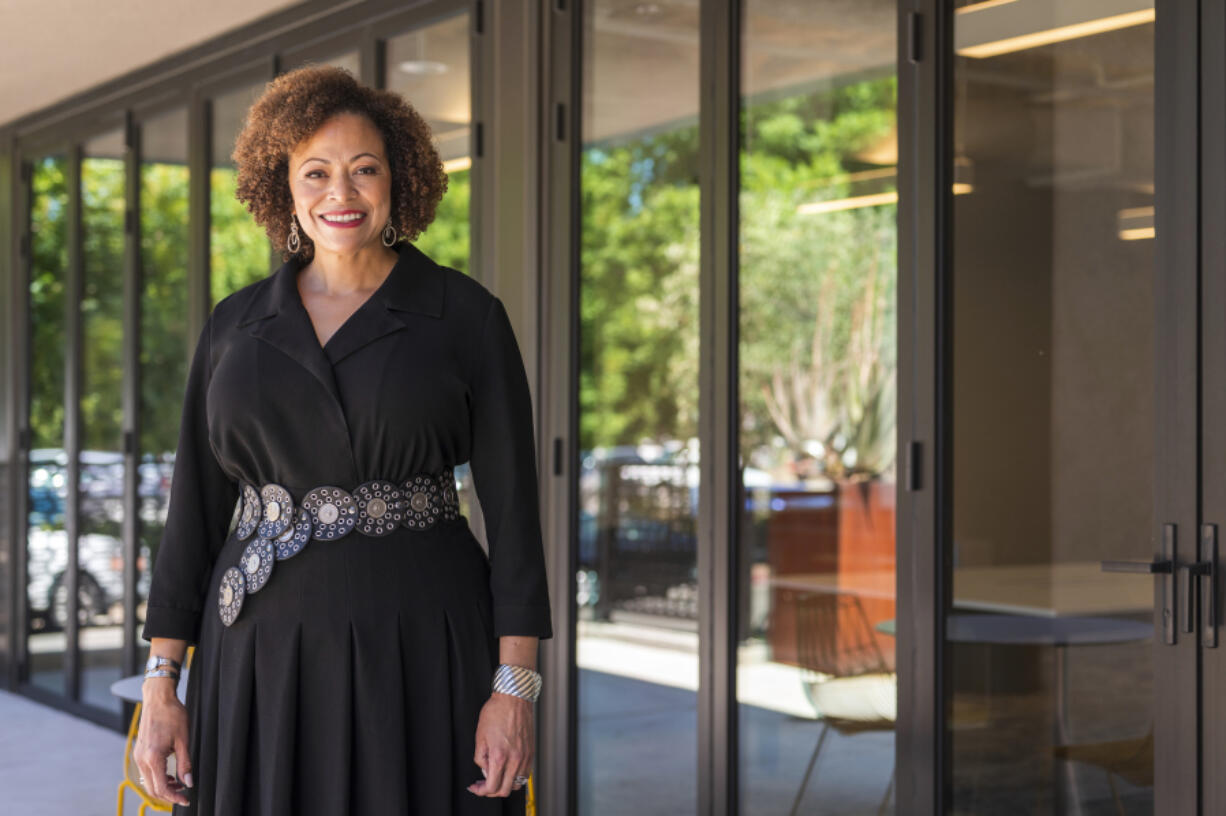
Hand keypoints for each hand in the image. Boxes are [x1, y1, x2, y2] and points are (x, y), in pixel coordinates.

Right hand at [134, 678, 192, 805]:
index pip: (161, 788)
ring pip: (148, 781)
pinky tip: (169, 773)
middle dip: (168, 794)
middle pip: (152, 788)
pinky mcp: (138, 752)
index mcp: (153, 758)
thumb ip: (185, 763)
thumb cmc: (172, 715)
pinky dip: (157, 777)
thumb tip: (189, 782)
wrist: (158, 699)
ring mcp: (138, 756)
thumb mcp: (184, 740)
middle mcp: (141, 759)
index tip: (186, 799)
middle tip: (184, 793)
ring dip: (162, 786)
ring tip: (179, 782)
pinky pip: (146, 771)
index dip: (174, 797)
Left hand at [468, 692, 533, 797]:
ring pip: (517, 784)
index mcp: (500, 756)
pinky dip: (516, 776)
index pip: (492, 786)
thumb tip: (485, 769)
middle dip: (492, 791)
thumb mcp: (479, 736)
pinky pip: (525, 773)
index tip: (476, 787)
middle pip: (505, 790)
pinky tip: (507, 768)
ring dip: (505, 784)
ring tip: (496, 775)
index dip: (481, 791)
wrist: (514, 698)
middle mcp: (515, 759)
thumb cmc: (497, 711)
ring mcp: (525, 756)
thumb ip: (481, 758)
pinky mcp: (531, 752)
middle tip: (484, 784)